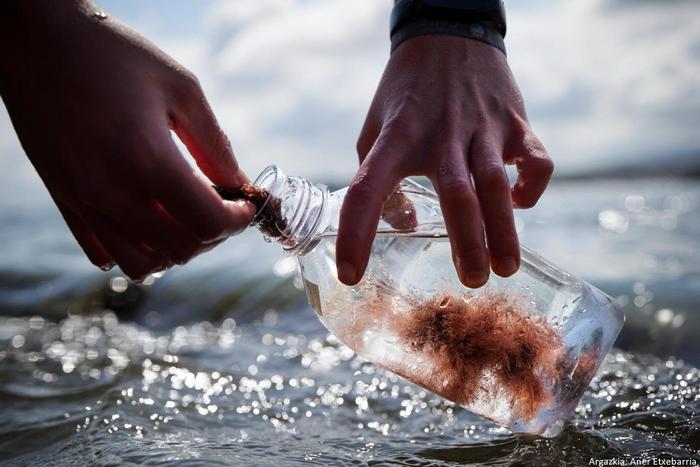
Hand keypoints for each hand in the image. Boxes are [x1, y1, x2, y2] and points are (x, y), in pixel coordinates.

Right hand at [0, 1, 253, 280]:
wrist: (35, 39)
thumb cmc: (112, 53)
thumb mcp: (180, 87)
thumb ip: (214, 144)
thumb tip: (239, 184)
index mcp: (146, 159)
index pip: (207, 222)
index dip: (238, 221)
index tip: (247, 205)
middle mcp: (111, 191)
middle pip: (180, 249)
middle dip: (214, 234)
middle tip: (221, 206)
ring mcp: (83, 201)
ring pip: (143, 264)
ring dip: (176, 249)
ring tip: (184, 216)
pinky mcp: (64, 201)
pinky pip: (103, 254)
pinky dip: (135, 248)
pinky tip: (147, 218)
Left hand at [336, 36, 552, 287]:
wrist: (447, 36)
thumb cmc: (405, 94)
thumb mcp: (376, 129)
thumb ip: (380, 178)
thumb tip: (404, 225)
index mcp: (395, 139)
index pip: (366, 190)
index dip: (355, 235)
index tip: (350, 274)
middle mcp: (440, 135)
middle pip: (455, 194)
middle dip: (465, 242)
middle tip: (470, 281)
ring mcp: (482, 127)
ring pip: (496, 182)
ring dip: (504, 229)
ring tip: (505, 268)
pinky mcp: (514, 122)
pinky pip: (535, 159)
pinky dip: (532, 186)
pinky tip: (520, 203)